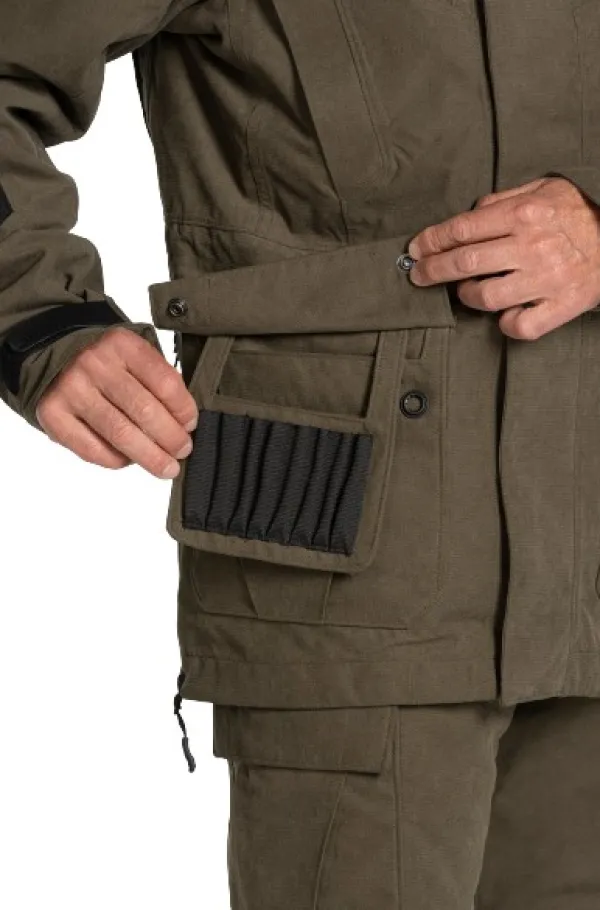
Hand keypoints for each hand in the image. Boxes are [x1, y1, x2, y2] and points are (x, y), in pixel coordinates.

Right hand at [36, 326, 198, 478]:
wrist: (54, 352)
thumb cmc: (107, 362)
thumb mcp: (134, 355)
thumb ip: (158, 382)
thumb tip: (184, 424)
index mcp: (122, 345)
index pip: (164, 382)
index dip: (183, 409)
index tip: (191, 425)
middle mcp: (94, 364)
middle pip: (143, 410)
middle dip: (170, 437)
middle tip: (182, 451)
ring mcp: (71, 390)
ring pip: (120, 433)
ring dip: (149, 456)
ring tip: (166, 468)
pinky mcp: (53, 415)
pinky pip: (92, 449)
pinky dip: (117, 461)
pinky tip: (130, 460)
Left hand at [407, 177, 599, 339]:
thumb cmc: (579, 214)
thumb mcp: (544, 189)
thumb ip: (503, 199)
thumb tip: (469, 213)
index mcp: (525, 214)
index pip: (463, 228)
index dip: (432, 240)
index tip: (415, 249)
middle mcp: (533, 246)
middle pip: (465, 262)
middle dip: (433, 270)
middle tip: (418, 275)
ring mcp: (547, 279)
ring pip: (485, 297)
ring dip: (465, 296)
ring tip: (463, 291)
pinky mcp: (561, 306)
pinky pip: (520, 326)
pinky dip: (505, 324)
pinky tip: (502, 315)